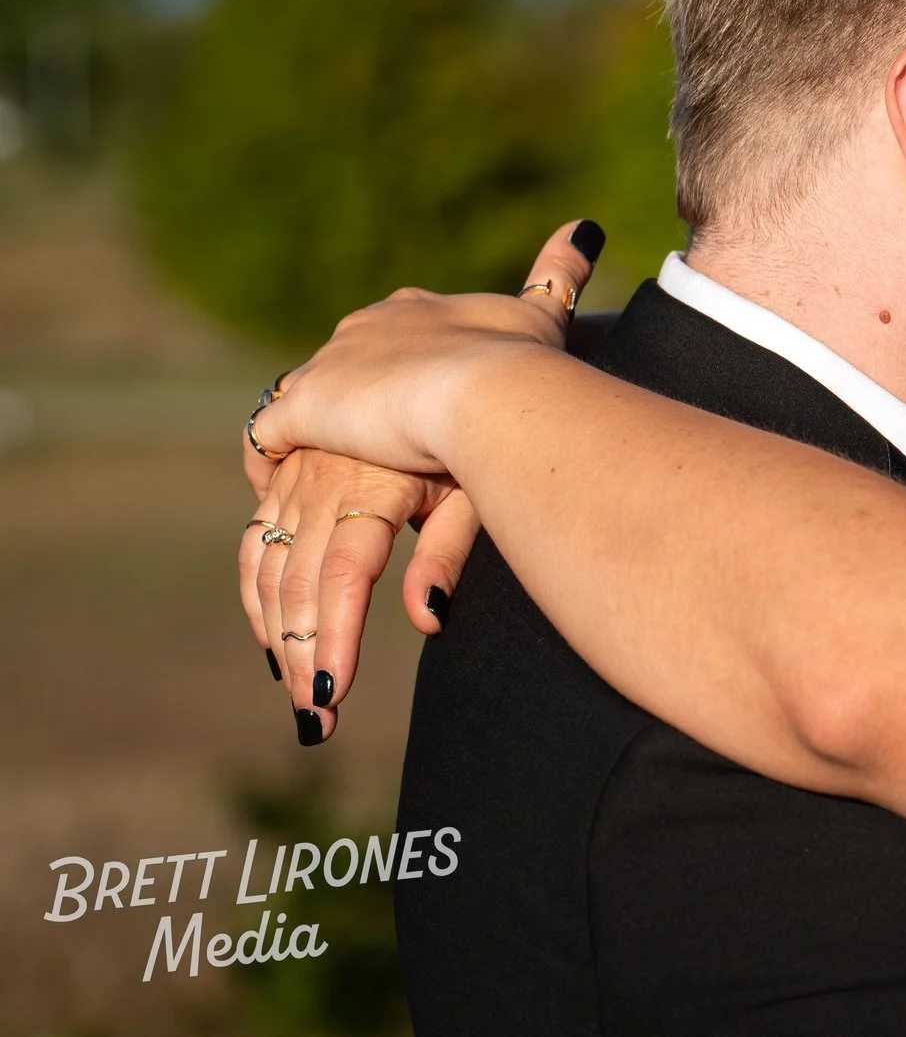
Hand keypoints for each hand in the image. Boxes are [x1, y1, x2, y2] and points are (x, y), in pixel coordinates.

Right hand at [241, 449, 474, 741]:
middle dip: (305, 655)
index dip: (335, 637)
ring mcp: (296, 475)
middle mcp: (322, 480)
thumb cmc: (471, 437)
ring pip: (269, 567)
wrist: (440, 364)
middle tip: (317, 719)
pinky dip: (259, 592)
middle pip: (300, 581)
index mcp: (370, 485)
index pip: (343, 575)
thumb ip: (445, 553)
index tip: (334, 695)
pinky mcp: (283, 475)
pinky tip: (273, 639)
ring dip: (278, 634)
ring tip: (298, 693)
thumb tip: (428, 621)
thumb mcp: (470, 489)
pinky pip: (257, 541)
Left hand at [243, 221, 601, 482]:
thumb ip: (561, 272)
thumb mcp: (544, 313)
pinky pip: (267, 438)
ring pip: (302, 396)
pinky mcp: (305, 411)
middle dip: (350, 397)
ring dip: (310, 429)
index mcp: (413, 310)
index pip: (386, 333)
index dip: (394, 367)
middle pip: (340, 362)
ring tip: (314, 472)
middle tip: (367, 444)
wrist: (491, 392)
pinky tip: (281, 491)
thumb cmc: (522, 360)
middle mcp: (363, 329)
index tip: (405, 397)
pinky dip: (268, 461)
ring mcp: (331, 369)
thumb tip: (586, 225)